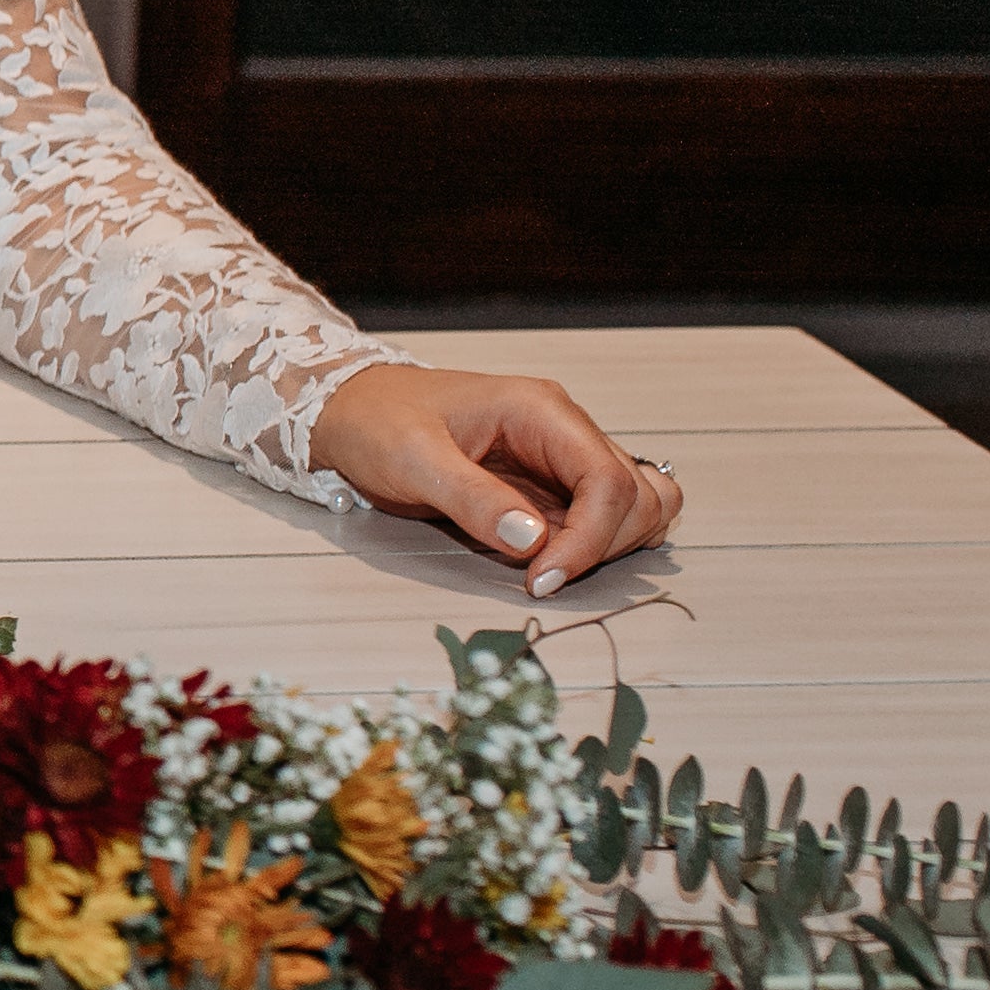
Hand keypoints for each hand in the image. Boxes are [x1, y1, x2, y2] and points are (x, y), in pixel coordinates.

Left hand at [310, 362, 682, 594]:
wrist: (353, 410)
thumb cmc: (377, 422)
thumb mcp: (412, 460)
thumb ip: (472, 499)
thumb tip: (533, 541)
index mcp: (540, 411)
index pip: (609, 480)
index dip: (591, 539)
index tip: (543, 578)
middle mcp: (564, 429)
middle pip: (636, 496)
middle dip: (602, 546)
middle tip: (538, 575)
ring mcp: (562, 456)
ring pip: (636, 505)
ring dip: (608, 545)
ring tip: (545, 564)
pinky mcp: (551, 483)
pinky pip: (604, 515)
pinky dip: (593, 543)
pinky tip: (546, 556)